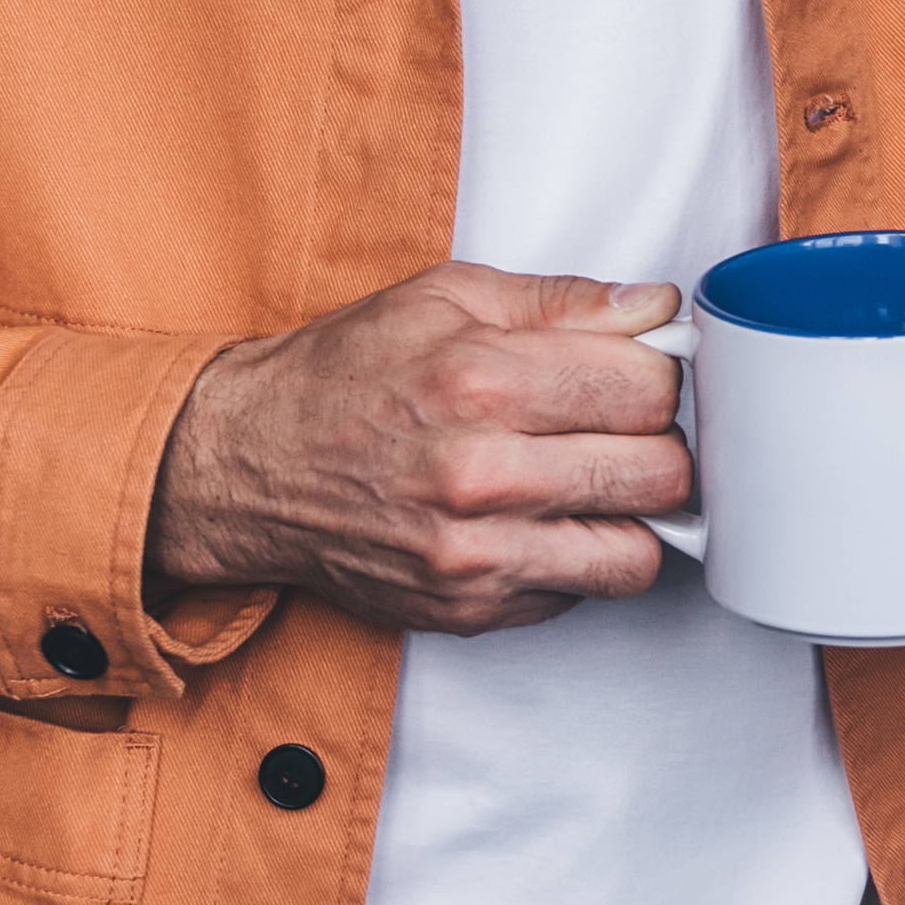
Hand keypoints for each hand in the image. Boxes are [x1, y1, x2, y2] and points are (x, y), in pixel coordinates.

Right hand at [149, 265, 693, 638]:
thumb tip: (656, 308)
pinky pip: (579, 594)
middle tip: (621, 430)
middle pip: (658, 474)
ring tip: (593, 483)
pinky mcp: (468, 606)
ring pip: (635, 553)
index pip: (649, 391)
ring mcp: (476, 553)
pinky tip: (539, 519)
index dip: (659, 379)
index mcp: (481, 381)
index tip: (638, 378)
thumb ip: (562, 302)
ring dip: (630, 516)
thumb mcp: (444, 298)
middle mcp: (481, 474)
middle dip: (656, 446)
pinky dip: (576, 558)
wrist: (245, 465)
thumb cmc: (340, 377)